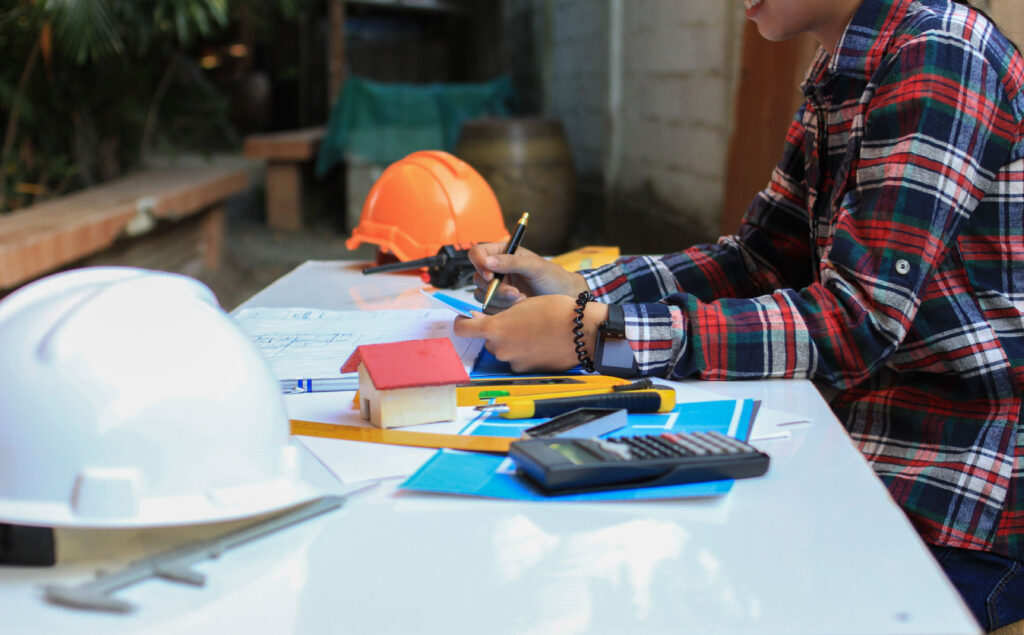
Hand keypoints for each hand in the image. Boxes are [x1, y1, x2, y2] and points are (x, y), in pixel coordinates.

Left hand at [453, 294, 608, 372]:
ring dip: (512, 342)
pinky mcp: (527, 370)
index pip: (463, 329)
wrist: (582, 331)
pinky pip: (518, 359)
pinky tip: (540, 342)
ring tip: (534, 331)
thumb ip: (500, 315)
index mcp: (496, 328)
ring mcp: (514, 361)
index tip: (466, 319)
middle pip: (488, 340)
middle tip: (516, 322)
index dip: (463, 323)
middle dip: (497, 332)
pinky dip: (525, 352)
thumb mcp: (522, 304)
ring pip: (504, 350)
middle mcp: (501, 348)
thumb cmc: (555, 311)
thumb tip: (482, 321)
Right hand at [465, 242, 587, 312]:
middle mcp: (495, 270)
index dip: (479, 264)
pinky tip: (519, 308)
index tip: (490, 276)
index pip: (477, 253)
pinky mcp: (498, 304)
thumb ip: (511, 262)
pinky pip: (488, 310)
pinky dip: (502, 311)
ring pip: (481, 295)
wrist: (562, 299)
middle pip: (478, 278)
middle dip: (496, 289)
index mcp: (502, 253)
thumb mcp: (535, 266)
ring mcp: (495, 288)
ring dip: (501, 301)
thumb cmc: (552, 277)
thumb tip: (487, 261)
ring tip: (523, 300)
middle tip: (516, 294)